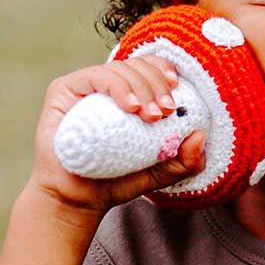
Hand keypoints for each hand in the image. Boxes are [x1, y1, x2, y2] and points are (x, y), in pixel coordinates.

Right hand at [30, 55, 206, 215]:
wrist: (80, 200)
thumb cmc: (118, 180)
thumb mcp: (162, 171)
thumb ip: (187, 160)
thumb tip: (200, 136)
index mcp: (130, 93)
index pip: (151, 67)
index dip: (165, 71)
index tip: (177, 91)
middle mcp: (107, 85)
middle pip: (138, 65)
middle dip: (157, 84)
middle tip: (165, 112)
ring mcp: (85, 85)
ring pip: (120, 68)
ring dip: (142, 87)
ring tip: (150, 116)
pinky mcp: (64, 90)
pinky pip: (96, 76)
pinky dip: (118, 87)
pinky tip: (131, 107)